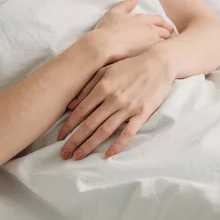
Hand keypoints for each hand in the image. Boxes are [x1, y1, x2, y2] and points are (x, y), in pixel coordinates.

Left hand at [57, 49, 175, 159]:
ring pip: (105, 131)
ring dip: (90, 145)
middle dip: (74, 141)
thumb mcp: (106, 70)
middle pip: (89, 125)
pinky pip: (128, 133)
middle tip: (64, 154)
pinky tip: (108, 155)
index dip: (68, 126)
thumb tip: (71, 104)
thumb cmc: (130, 65)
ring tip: (78, 156)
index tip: (59, 138)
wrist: (160, 63)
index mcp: (102, 88)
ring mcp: (128, 108)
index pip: (80, 111)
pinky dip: (117, 145)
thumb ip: (88, 86)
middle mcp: (113, 99)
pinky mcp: (142, 114)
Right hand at [90, 0, 174, 63]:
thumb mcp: (114, 13)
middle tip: (170, 40)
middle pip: (167, 30)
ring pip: (167, 41)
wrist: (104, 44)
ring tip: (169, 50)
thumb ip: (125, 5)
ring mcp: (152, 40)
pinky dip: (166, 54)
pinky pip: (164, 52)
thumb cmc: (106, 30)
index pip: (159, 20)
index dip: (163, 24)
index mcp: (142, 18)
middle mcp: (150, 28)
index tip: (165, 29)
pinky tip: (164, 58)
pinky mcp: (151, 52)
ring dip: (169, 45)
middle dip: (169, 34)